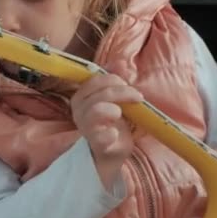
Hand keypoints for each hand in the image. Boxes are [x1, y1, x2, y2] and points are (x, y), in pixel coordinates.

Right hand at [70, 74, 141, 188]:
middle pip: (99, 93)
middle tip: (137, 98)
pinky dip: (109, 134)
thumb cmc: (112, 125)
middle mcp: (79, 111)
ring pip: (96, 110)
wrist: (111, 155)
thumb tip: (121, 61)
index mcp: (82, 97)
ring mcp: (85, 129)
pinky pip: (100, 137)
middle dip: (122, 92)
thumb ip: (115, 80)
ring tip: (122, 115)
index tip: (129, 84)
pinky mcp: (95, 146)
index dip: (114, 78)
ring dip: (114, 109)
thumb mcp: (115, 99)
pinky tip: (115, 134)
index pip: (94, 80)